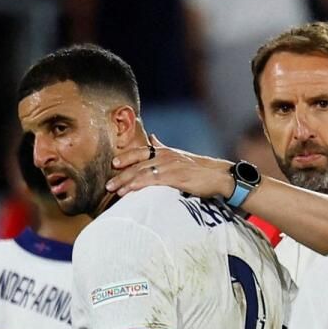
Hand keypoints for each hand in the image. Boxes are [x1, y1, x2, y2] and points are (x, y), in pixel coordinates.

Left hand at [107, 134, 233, 198]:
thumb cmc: (199, 169)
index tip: (113, 164)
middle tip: (108, 184)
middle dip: (121, 174)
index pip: (141, 152)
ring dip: (126, 182)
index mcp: (165, 151)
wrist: (219, 176)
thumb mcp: (179, 155)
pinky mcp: (175, 177)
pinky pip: (152, 180)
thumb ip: (162, 147)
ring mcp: (170, 166)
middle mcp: (165, 156)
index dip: (126, 157)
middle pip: (138, 164)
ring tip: (115, 191)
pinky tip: (130, 191)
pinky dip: (139, 185)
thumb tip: (152, 138)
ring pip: (142, 173)